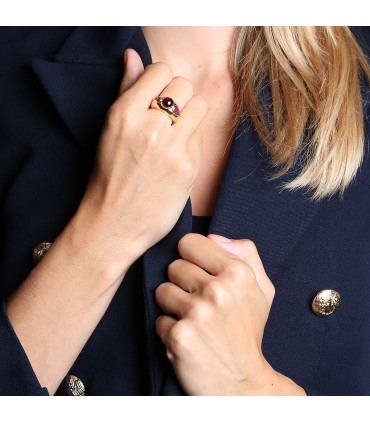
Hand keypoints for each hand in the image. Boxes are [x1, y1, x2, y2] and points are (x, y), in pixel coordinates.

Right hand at [69, 49, 208, 280]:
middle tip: (167, 120)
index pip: (161, 70)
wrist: (113, 225)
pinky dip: (192, 144)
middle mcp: (149, 127)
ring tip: (176, 136)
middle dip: (178, 99)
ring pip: (200, 107)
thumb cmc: (108, 177)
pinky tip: (177, 159)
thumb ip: (125, 91)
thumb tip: (133, 57)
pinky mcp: (189, 167)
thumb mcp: (109, 131)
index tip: (157, 98)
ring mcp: (171, 148)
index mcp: (124, 113)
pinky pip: (201, 138)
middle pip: (184, 86)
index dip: (162, 82)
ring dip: (191, 117)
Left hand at [155, 233, 305, 394]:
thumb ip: (245, 253)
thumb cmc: (248, 331)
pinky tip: (187, 338)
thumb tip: (213, 235)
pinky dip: (169, 330)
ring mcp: (197, 314)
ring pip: (161, 290)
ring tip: (192, 319)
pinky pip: (158, 319)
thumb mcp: (261, 288)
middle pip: (173, 266)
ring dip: (172, 305)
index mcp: (237, 273)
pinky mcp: (179, 336)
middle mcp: (217, 290)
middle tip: (198, 301)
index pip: (189, 242)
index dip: (191, 256)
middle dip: (182, 282)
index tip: (198, 271)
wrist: (243, 382)